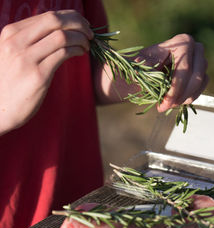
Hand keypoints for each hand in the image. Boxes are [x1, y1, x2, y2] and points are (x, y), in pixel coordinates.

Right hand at [0, 10, 92, 134]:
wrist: (0, 109)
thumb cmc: (10, 83)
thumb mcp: (13, 55)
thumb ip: (29, 41)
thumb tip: (56, 32)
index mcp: (11, 33)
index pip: (47, 16)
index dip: (70, 17)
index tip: (82, 24)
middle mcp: (17, 42)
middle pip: (55, 20)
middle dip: (78, 23)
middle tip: (90, 33)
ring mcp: (26, 58)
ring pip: (61, 37)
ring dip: (80, 39)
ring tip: (87, 45)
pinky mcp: (38, 75)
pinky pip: (63, 54)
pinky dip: (77, 50)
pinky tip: (81, 53)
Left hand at [138, 34, 207, 111]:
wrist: (144, 73)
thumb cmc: (141, 68)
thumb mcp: (140, 65)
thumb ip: (144, 64)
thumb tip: (141, 61)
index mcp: (183, 42)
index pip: (184, 69)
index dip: (175, 89)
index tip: (163, 103)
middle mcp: (197, 49)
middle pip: (196, 77)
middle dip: (180, 96)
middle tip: (166, 106)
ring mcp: (201, 62)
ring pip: (199, 84)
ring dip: (184, 98)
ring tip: (168, 105)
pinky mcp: (202, 74)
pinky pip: (200, 89)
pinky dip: (188, 98)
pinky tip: (175, 102)